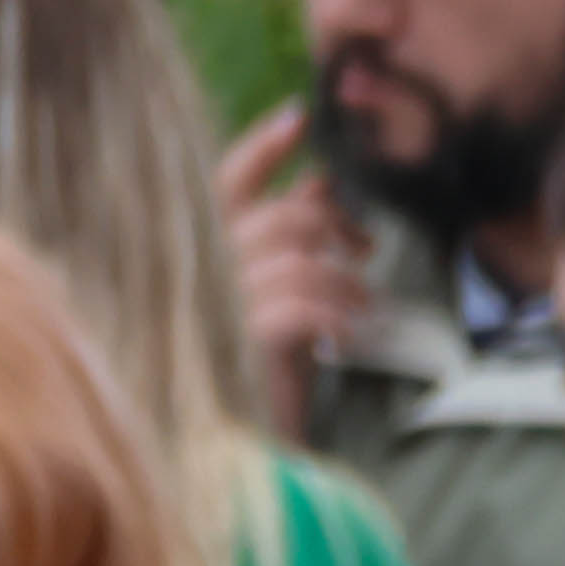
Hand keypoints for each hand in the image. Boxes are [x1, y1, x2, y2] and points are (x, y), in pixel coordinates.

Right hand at [222, 105, 373, 420]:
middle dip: (333, 223)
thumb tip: (321, 181)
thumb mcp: (282, 292)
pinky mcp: (242, 344)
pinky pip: (300, 304)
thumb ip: (293, 237)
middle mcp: (200, 271)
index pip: (226, 183)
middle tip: (364, 248)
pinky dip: (335, 315)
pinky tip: (346, 340)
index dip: (263, 147)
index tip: (301, 117)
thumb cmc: (264, 368)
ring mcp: (218, 306)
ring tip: (363, 307)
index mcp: (202, 253)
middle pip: (279, 217)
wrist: (247, 448)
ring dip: (345, 278)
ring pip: (297, 257)